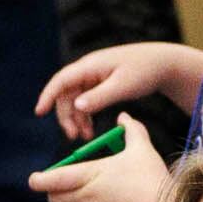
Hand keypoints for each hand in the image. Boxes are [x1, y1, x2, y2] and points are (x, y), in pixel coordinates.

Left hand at [29, 132, 173, 201]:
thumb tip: (123, 116)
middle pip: (56, 200)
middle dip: (61, 196)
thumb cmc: (153, 179)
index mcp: (89, 175)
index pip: (52, 179)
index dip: (39, 180)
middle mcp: (85, 198)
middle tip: (73, 192)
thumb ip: (131, 130)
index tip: (35, 180)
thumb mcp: (143, 149)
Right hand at [36, 41, 202, 125]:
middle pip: (66, 94)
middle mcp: (88, 69)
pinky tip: (90, 129)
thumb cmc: (144, 71)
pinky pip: (86, 100)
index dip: (48, 95)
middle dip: (66, 115)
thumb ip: (100, 97)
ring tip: (84, 137)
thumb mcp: (123, 86)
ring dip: (76, 118)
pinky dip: (86, 115)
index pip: (61, 79)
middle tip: (73, 137)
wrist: (163, 63)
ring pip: (75, 99)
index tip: (39, 112)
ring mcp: (94, 76)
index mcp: (91, 65)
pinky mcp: (100, 83)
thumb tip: (77, 107)